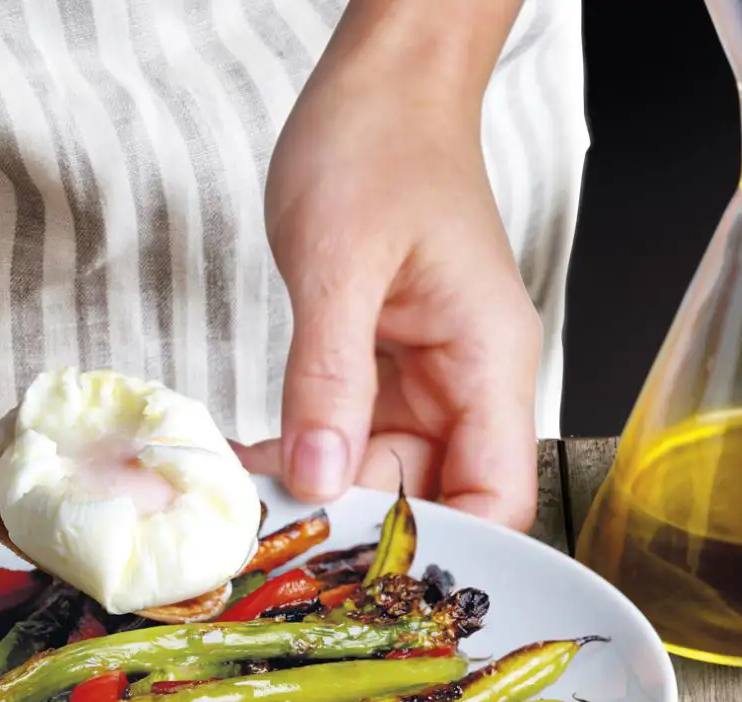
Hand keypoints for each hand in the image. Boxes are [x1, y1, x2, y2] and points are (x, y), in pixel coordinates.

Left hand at [239, 15, 540, 529]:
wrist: (380, 89)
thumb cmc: (378, 147)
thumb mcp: (340, 264)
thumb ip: (329, 377)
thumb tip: (318, 476)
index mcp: (487, 362)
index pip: (496, 495)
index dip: (441, 548)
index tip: (363, 572)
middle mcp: (466, 384)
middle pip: (428, 497)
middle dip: (351, 523)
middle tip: (269, 536)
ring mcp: (425, 382)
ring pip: (378, 474)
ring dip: (314, 492)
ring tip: (244, 497)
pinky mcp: (382, 373)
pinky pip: (347, 437)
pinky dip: (301, 454)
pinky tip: (251, 459)